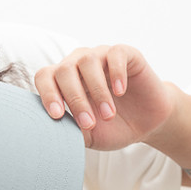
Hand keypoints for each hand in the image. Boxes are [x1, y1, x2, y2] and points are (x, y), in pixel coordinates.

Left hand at [34, 44, 178, 149]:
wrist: (145, 123)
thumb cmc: (111, 127)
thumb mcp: (88, 135)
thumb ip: (70, 130)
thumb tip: (51, 133)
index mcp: (63, 81)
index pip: (45, 77)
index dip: (47, 94)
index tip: (57, 116)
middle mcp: (78, 64)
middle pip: (65, 70)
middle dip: (75, 99)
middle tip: (88, 123)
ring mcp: (101, 56)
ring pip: (88, 61)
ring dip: (97, 91)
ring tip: (108, 115)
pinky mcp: (126, 54)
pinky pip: (115, 54)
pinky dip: (116, 73)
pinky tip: (120, 92)